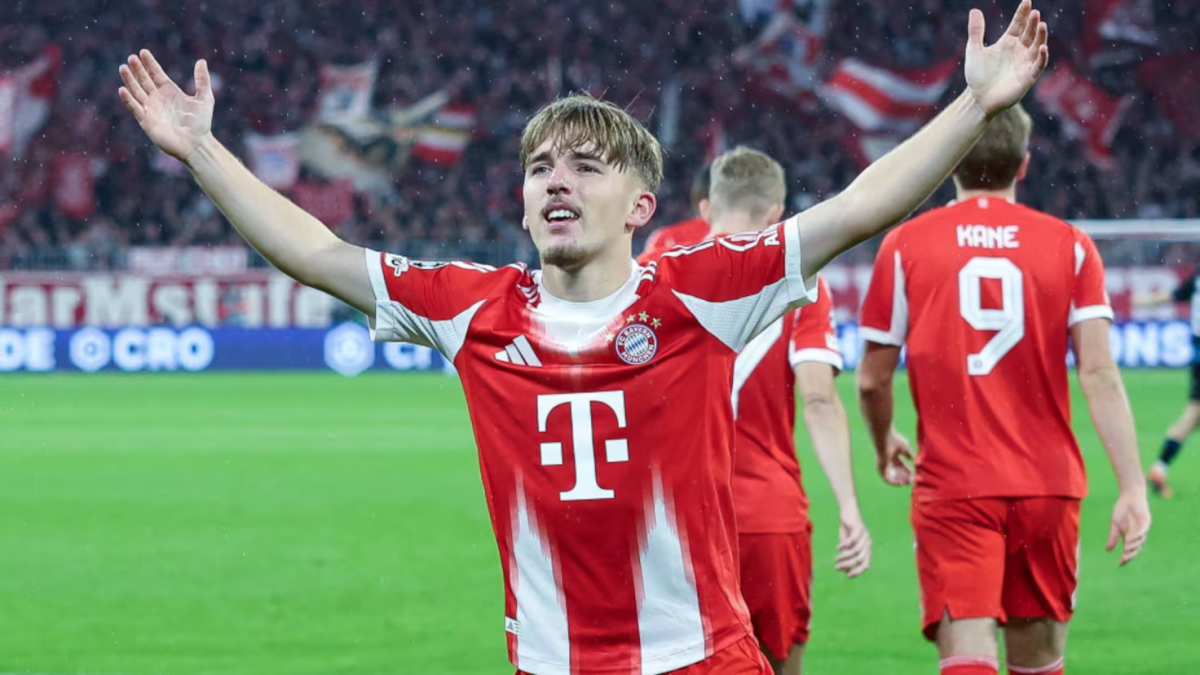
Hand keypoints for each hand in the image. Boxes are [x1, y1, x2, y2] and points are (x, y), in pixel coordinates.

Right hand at [118, 50, 213, 163]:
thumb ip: (202, 80)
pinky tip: (123, 89)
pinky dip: (128, 99)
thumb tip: (201, 61)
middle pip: (144, 81)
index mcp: (170, 92)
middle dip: (138, 69)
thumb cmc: (201, 124)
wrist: (196, 144)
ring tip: (123, 68)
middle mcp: (158, 99)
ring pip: (136, 92)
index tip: (143, 52)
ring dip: (129, 80)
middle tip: (131, 57)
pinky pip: (135, 108)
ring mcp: (151, 109)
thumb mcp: (205, 99)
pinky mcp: (146, 121)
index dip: (150, 64)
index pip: (156, 74)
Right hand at [834, 509, 870, 577]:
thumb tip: (846, 571)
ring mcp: (864, 535)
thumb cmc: (847, 528)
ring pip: (855, 550)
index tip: (847, 576)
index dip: (858, 571)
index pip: (866, 564)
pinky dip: (844, 545)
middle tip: (837, 567)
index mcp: (867, 548)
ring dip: (844, 556)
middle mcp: (868, 543)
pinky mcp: (858, 528)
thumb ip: (847, 556)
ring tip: (836, 559)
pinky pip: (852, 540)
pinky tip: (837, 548)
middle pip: (860, 559)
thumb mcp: (846, 544)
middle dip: (848, 565)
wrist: (848, 511)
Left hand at [877, 428, 914, 485]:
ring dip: (903, 480)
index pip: (902, 467)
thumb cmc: (894, 440)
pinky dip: (895, 482)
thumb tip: (915, 461)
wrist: (884, 439)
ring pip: (894, 477)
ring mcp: (884, 466)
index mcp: (893, 456)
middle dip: (908, 477)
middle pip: (899, 473)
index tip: (917, 474)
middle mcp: (888, 462)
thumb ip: (910, 455)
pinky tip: (902, 483)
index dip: (910, 471)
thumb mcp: (906, 449)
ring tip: (911, 482)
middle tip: (916, 480)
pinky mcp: (880, 470)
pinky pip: (888, 480)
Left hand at [964, 0, 1049, 116]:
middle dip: (1033, 23)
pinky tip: (1042, 47)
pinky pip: (1038, 65)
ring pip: (1037, 46)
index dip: (1023, 14)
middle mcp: (1019, 51)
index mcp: (1008, 43)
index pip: (1018, 24)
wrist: (978, 99)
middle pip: (1029, 33)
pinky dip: (1041, 56)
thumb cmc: (977, 76)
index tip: (1027, 1)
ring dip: (1040, 36)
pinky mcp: (1028, 77)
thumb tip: (974, 10)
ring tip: (1041, 24)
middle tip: (1035, 13)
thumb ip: (976, 31)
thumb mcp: (974, 50)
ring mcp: (1025, 63)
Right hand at [1107, 489, 1150, 565]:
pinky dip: (1138, 535)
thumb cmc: (1122, 510)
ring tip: (1127, 549)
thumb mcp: (1115, 524)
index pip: (1129, 550)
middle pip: (1136, 548)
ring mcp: (1143, 528)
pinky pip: (1143, 530)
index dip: (1126, 557)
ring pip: (1140, 540)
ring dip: (1133, 545)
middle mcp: (1138, 534)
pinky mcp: (1146, 521)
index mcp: (1130, 536)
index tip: (1120, 564)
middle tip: (1125, 559)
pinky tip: (1132, 538)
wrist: (1129, 496)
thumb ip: (1113, 537)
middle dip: (1130, 554)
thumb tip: (1107, 550)